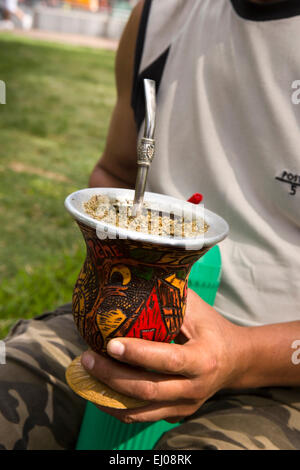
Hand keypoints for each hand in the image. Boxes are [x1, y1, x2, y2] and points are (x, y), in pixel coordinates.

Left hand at [81, 288, 250, 422]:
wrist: (236, 360)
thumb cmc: (211, 326)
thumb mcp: (196, 307)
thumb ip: (171, 296)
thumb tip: (136, 275)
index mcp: (204, 359)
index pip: (168, 360)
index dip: (138, 354)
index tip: (110, 343)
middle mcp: (196, 388)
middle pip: (148, 390)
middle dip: (112, 376)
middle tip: (87, 359)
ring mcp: (186, 406)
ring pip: (140, 411)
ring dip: (108, 395)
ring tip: (85, 376)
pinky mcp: (177, 414)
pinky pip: (141, 417)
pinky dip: (116, 406)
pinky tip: (99, 389)